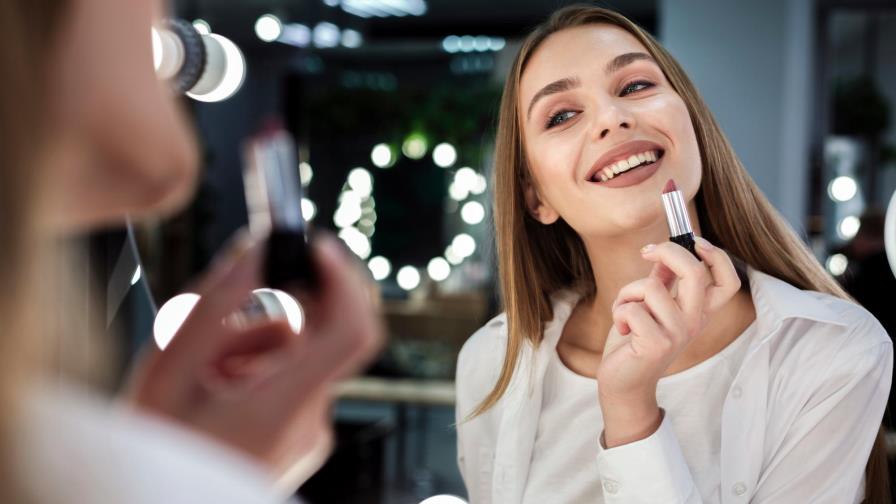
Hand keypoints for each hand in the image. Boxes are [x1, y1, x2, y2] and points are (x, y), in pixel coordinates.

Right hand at [125, 231, 382, 488]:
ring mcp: (311, 432)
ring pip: (302, 352)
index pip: (352, 332)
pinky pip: (294, 375)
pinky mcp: (305, 433)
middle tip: (226, 318)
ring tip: (205, 369)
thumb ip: (215, 304)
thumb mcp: (166, 371)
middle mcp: (309, 423)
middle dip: (276, 309)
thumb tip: (256, 250)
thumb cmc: (153, 452)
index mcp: (280, 410)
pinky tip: (217, 386)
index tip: (315, 247)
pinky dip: (258, 364)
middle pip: (319, 333)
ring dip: (257, 341)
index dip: (343, 279)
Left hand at [596, 238, 740, 445]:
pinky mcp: (656, 344)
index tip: (693, 241)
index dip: (717, 255)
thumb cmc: (634, 341)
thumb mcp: (651, 306)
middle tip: (646, 252)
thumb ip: (662, 281)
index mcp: (698, 311)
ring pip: (650, 288)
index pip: (728, 281)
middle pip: (695, 272)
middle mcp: (694, 322)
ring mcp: (677, 334)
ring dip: (627, 293)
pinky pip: (633, 309)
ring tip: (624, 310)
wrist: (623, 383)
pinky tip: (621, 329)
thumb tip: (664, 252)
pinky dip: (619, 311)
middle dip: (667, 251)